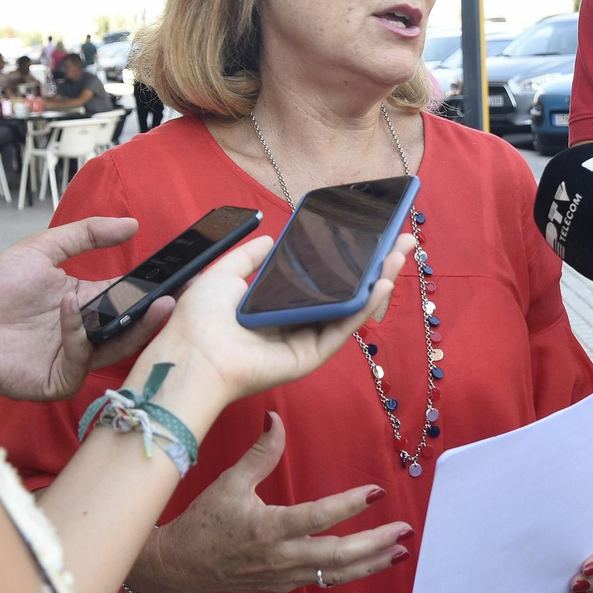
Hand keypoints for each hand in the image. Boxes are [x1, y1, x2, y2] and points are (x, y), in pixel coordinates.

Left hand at [0, 217, 174, 400]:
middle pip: (132, 326)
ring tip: (148, 303)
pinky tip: (72, 308)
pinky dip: (80, 335)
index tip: (184, 275)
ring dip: (133, 327)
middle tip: (178, 295)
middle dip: (156, 313)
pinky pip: (82, 362)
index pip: (132, 296)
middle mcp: (88, 332)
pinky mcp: (57, 379)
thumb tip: (132, 224)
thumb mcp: (42, 249)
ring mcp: (74, 358)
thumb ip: (86, 234)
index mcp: (89, 302)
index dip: (156, 287)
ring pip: (116, 348)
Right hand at [134, 412, 411, 592]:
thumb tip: (276, 417)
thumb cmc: (203, 521)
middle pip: (337, 556)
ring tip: (401, 550)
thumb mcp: (229, 482)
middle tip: (405, 529)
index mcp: (267, 528)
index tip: (376, 491)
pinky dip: (350, 572)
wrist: (179, 567)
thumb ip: (261, 452)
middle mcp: (280, 556)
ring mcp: (283, 576)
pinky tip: (370, 561)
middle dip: (375, 543)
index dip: (349, 505)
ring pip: (336, 574)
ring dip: (371, 562)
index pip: (318, 517)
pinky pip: (323, 581)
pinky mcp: (282, 586)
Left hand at [142, 234, 415, 405]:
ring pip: (349, 309)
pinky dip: (365, 307)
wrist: (191, 355)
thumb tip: (271, 238)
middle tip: (400, 242)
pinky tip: (382, 284)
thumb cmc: (199, 319)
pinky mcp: (309, 356)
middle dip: (374, 267)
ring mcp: (304, 342)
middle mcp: (293, 324)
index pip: (320, 281)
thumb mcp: (224, 274)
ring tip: (400, 254)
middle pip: (343, 293)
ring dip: (378, 282)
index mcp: (274, 307)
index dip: (345, 260)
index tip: (367, 236)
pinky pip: (342, 329)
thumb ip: (249, 258)